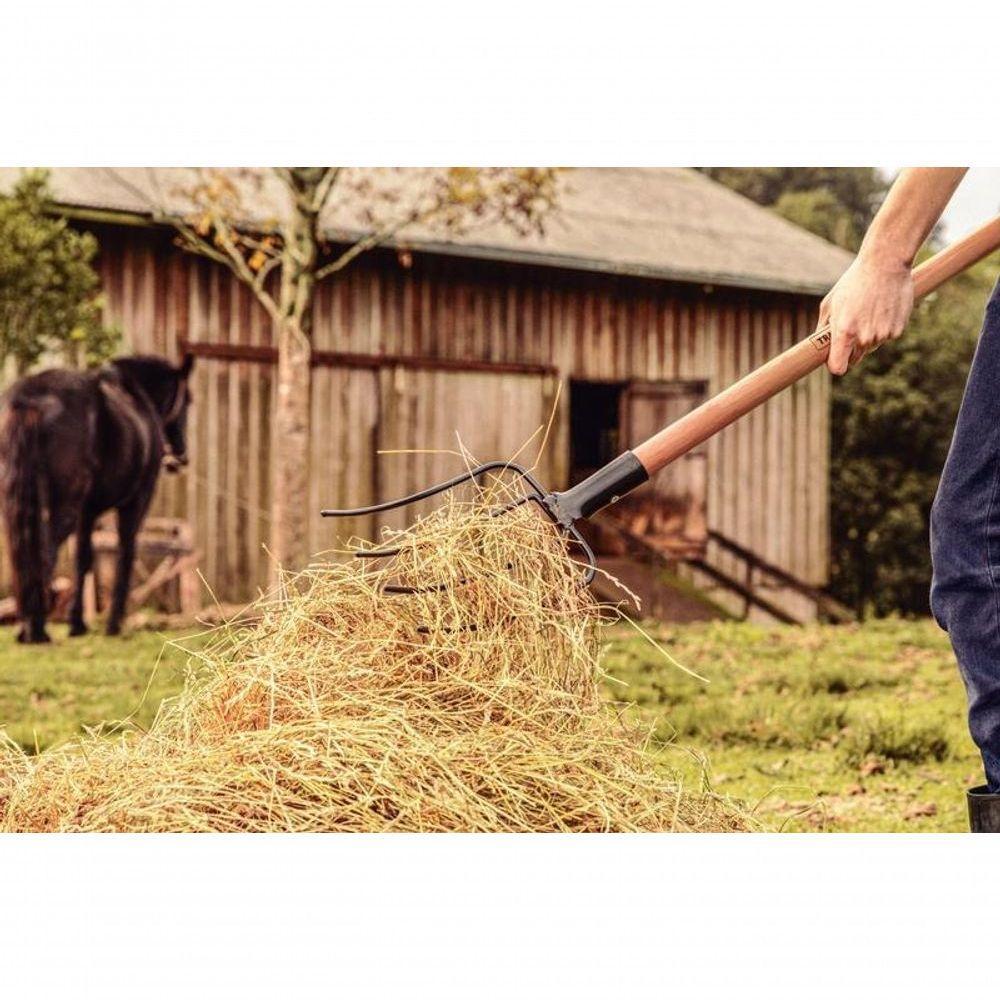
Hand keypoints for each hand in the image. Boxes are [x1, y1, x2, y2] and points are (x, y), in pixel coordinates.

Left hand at [819, 253, 914, 374]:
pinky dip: (883, 328)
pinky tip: (882, 309)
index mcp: (844, 332)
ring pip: (871, 347)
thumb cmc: (853, 282)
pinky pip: (886, 338)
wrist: (885, 264)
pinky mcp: (898, 331)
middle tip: (852, 328)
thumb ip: (823, 328)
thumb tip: (819, 346)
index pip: (838, 367)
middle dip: (851, 350)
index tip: (834, 360)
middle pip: (855, 359)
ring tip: (868, 311)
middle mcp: (864, 337)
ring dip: (868, 337)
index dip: (835, 365)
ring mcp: (883, 335)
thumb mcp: (830, 303)